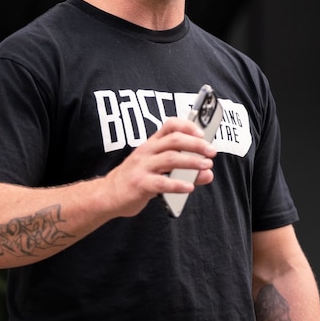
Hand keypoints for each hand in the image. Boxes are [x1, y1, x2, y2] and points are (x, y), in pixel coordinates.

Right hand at [102, 117, 216, 217]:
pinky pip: (161, 182)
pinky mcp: (139, 184)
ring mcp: (142, 167)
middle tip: (211, 152)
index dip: (188, 126)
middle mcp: (147, 151)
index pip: (170, 125)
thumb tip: (208, 173)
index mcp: (151, 144)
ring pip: (170, 159)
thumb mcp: (159, 171)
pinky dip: (177, 184)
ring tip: (206, 166)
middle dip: (196, 144)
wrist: (107, 195)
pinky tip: (189, 187)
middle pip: (174, 140)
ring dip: (191, 162)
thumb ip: (184, 171)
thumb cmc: (136, 179)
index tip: (203, 134)